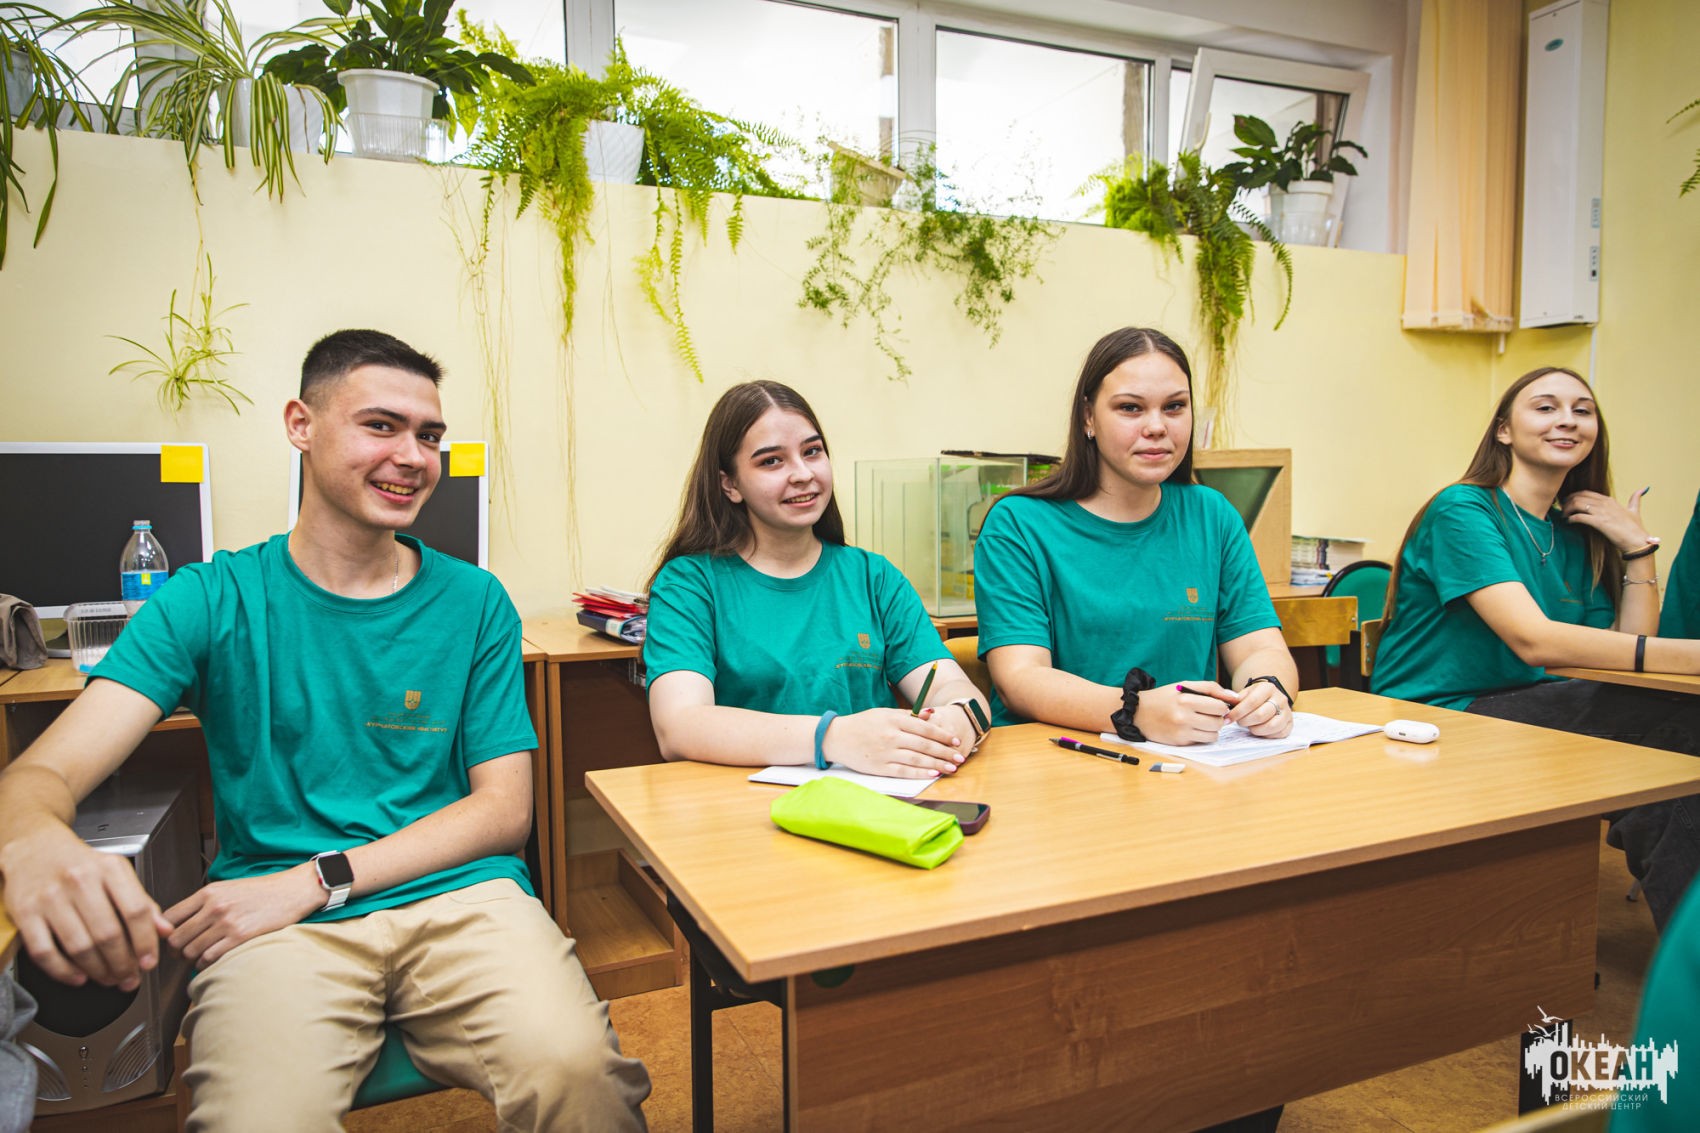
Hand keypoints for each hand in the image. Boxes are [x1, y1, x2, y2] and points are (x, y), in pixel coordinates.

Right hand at [0, 825, 172, 989]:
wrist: (33, 847)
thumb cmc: (79, 864)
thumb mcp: (116, 873)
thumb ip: (142, 902)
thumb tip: (164, 931)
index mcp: (109, 869)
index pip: (136, 911)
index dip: (146, 942)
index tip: (149, 962)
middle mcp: (79, 881)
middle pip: (108, 934)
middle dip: (123, 964)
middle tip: (129, 978)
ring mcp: (49, 898)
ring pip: (79, 947)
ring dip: (98, 971)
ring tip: (109, 979)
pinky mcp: (24, 913)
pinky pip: (44, 952)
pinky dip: (63, 971)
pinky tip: (79, 977)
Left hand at [164, 865, 324, 966]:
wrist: (292, 891)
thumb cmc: (262, 891)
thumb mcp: (228, 888)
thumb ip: (205, 902)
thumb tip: (184, 922)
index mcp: (208, 893)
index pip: (170, 916)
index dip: (164, 932)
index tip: (169, 939)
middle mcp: (214, 907)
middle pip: (176, 937)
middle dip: (175, 950)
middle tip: (180, 954)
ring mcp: (226, 922)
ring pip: (190, 950)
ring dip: (189, 959)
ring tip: (196, 958)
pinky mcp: (240, 936)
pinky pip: (209, 957)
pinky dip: (204, 964)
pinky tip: (209, 961)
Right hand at [823, 707, 963, 778]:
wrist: (837, 737)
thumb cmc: (863, 723)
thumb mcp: (884, 713)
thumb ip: (909, 715)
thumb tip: (932, 714)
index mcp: (894, 720)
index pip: (925, 728)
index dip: (943, 736)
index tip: (955, 741)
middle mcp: (891, 736)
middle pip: (924, 745)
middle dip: (945, 752)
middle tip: (960, 758)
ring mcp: (886, 752)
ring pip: (917, 760)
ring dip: (937, 764)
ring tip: (951, 768)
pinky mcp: (880, 767)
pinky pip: (904, 771)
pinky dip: (920, 773)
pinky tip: (933, 774)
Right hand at [1135, 682, 1234, 745]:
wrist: (1137, 712)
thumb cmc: (1164, 697)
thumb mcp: (1185, 685)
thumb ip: (1211, 688)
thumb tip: (1235, 697)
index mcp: (1186, 699)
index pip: (1220, 706)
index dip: (1222, 706)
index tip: (1217, 705)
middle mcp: (1184, 717)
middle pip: (1219, 722)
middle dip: (1218, 718)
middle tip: (1210, 714)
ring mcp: (1181, 731)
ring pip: (1214, 735)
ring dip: (1212, 729)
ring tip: (1203, 722)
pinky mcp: (1179, 742)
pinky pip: (1203, 742)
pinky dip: (1203, 736)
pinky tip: (1194, 728)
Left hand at [1226, 680, 1293, 737]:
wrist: (1270, 699)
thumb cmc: (1255, 697)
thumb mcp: (1246, 693)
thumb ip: (1236, 698)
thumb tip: (1227, 703)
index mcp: (1268, 688)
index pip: (1252, 701)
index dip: (1238, 712)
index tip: (1228, 718)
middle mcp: (1280, 699)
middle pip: (1260, 715)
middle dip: (1245, 721)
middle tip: (1239, 722)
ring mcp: (1287, 712)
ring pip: (1270, 726)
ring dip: (1255, 729)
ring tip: (1249, 726)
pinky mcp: (1290, 724)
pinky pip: (1277, 734)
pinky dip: (1265, 735)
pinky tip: (1259, 730)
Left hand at [1562, 489, 1656, 554]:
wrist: (1637, 541)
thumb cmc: (1635, 528)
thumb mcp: (1635, 510)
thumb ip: (1635, 499)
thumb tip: (1643, 488)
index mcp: (1609, 500)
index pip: (1586, 493)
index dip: (1574, 496)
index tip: (1567, 502)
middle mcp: (1605, 503)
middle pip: (1579, 496)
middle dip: (1567, 502)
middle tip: (1562, 509)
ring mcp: (1602, 512)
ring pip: (1577, 504)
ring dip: (1567, 509)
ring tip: (1564, 516)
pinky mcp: (1599, 522)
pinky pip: (1579, 516)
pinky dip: (1571, 518)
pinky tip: (1568, 522)